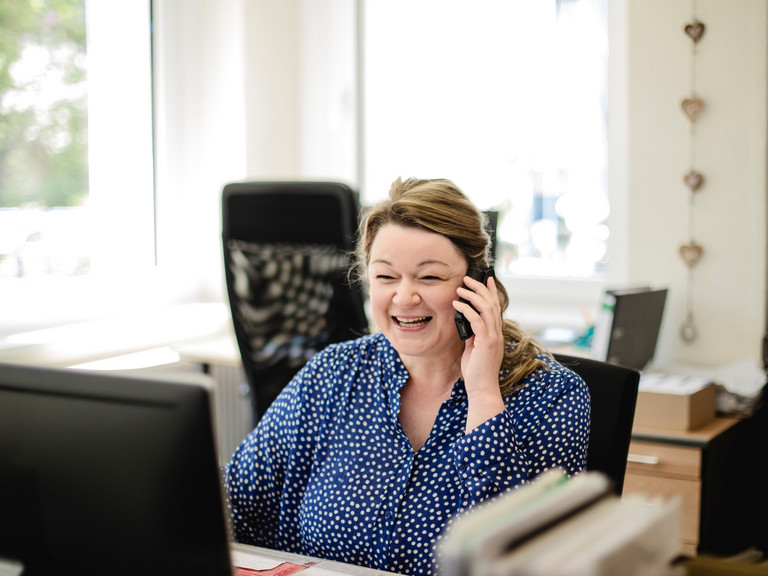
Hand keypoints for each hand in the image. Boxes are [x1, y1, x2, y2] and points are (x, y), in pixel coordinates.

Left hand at [453, 275, 505, 430]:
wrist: (482, 388)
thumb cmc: (476, 371)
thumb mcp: (473, 348)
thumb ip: (472, 335)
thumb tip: (465, 322)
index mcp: (495, 333)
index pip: (495, 307)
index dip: (491, 292)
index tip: (486, 279)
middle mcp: (497, 332)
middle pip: (491, 303)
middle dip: (480, 288)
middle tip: (468, 278)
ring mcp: (493, 337)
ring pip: (486, 308)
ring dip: (473, 295)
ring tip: (460, 288)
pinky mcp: (487, 342)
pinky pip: (477, 320)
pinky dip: (466, 310)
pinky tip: (457, 304)